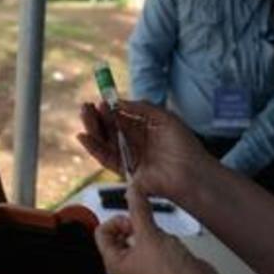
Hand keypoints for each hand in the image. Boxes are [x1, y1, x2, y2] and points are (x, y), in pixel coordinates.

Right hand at [78, 100, 213, 201]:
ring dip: (92, 129)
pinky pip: (105, 158)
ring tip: (84, 114)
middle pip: (109, 128)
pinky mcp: (125, 172)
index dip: (109, 109)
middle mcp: (135, 142)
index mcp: (144, 128)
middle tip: (86, 106)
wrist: (191, 173)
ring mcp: (129, 157)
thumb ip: (142, 108)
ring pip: (105, 141)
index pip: (121, 116)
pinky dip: (93, 148)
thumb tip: (118, 101)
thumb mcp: (164, 118)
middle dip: (96, 117)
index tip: (100, 100)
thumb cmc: (183, 145)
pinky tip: (83, 136)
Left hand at [94, 184, 215, 273]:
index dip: (116, 221)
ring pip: (136, 236)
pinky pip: (150, 241)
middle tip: (144, 224)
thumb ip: (139, 210)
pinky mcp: (157, 262)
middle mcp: (125, 266)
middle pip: (118, 233)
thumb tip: (132, 191)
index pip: (101, 232)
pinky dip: (157, 236)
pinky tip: (168, 241)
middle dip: (132, 224)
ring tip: (158, 235)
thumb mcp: (150, 234)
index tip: (132, 219)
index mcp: (114, 263)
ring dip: (147, 229)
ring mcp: (141, 264)